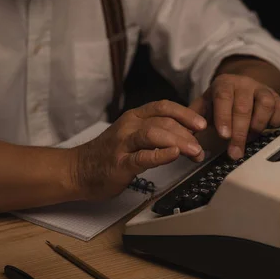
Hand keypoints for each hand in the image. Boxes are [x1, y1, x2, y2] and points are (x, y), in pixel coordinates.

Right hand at [72, 100, 206, 199]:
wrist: (77, 170)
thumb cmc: (108, 155)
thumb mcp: (132, 136)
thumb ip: (154, 133)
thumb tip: (186, 136)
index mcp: (134, 117)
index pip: (163, 107)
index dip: (186, 113)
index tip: (202, 124)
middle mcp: (129, 126)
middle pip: (164, 121)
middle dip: (187, 133)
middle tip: (202, 147)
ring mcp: (123, 144)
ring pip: (155, 134)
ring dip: (179, 142)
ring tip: (195, 152)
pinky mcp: (120, 164)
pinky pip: (143, 156)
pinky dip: (161, 155)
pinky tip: (174, 155)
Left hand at [189, 74, 279, 159]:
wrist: (240, 87)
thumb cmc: (219, 103)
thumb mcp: (203, 108)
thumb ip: (192, 123)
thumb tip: (185, 143)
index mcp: (223, 84)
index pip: (223, 98)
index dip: (223, 117)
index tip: (223, 136)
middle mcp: (244, 84)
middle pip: (244, 107)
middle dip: (239, 133)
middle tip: (234, 153)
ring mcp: (263, 89)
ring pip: (266, 104)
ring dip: (258, 125)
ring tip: (250, 138)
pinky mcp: (278, 98)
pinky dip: (276, 122)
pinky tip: (267, 130)